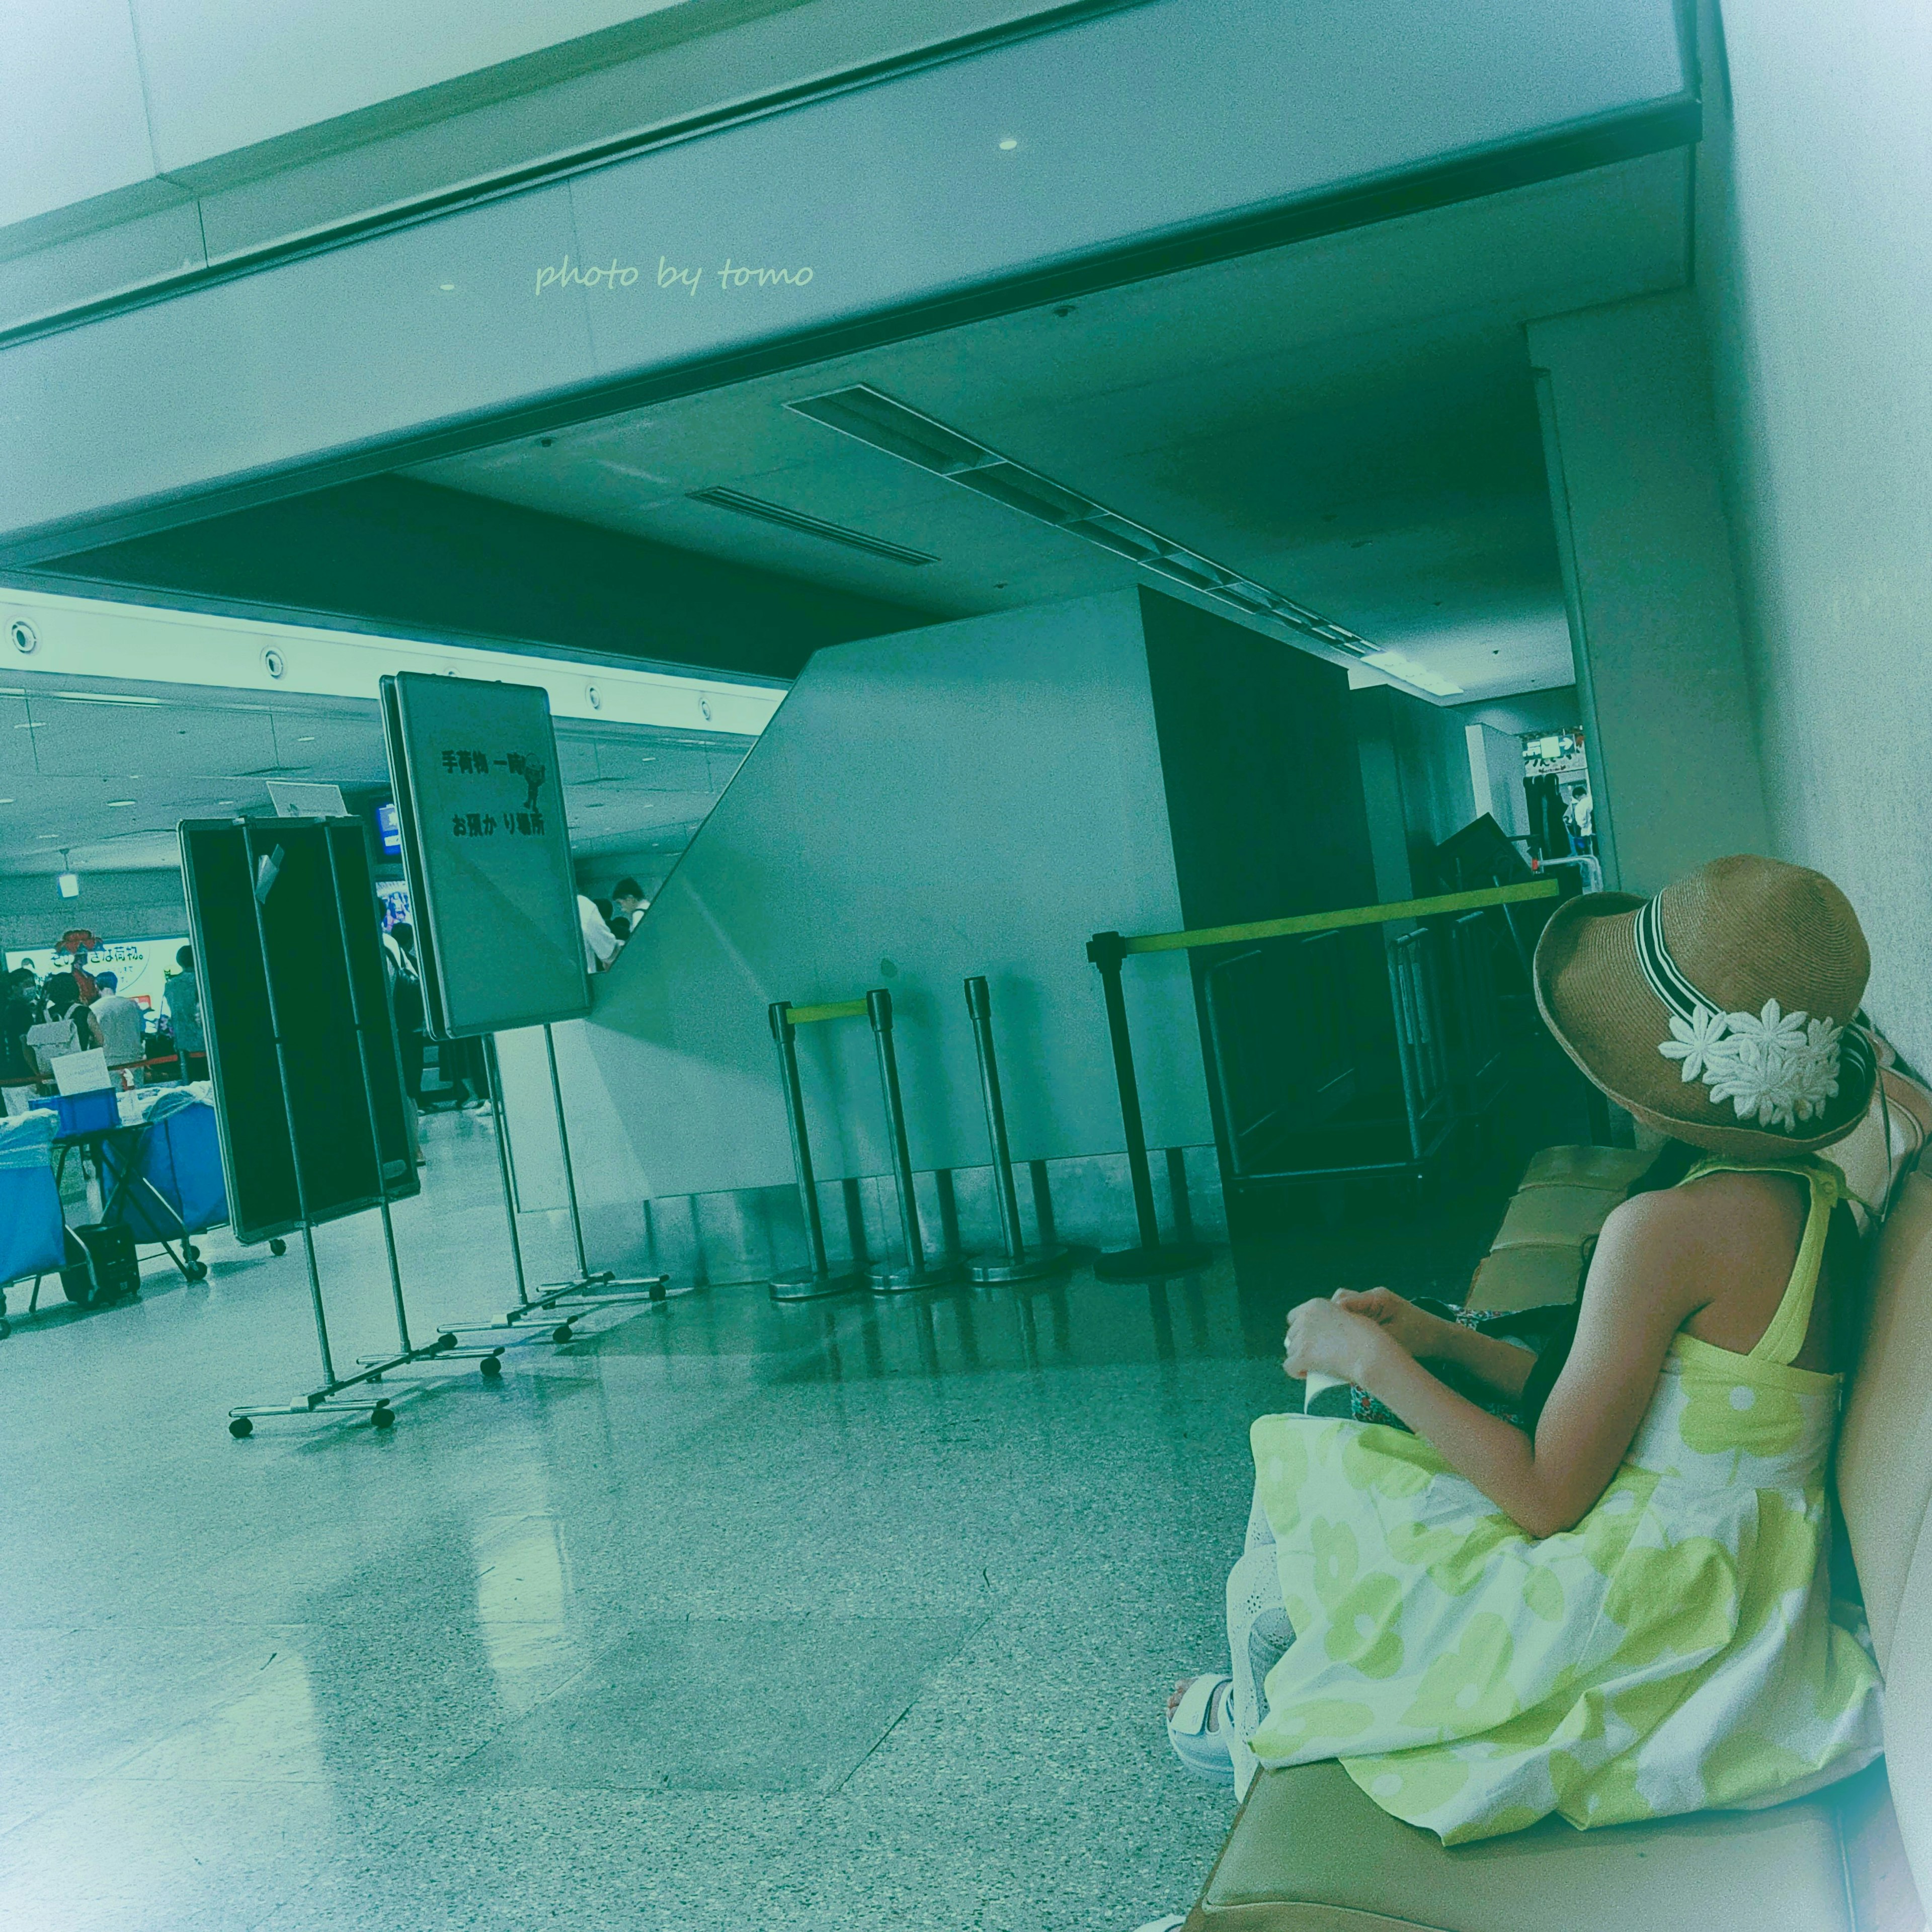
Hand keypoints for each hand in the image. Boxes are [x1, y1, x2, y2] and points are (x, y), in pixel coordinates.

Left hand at [1283, 1296, 1388, 1387]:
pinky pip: (1289, 1366)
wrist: (1371, 1353)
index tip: (1311, 1340)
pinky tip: (1307, 1374)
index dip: (1301, 1329)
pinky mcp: (1303, 1355)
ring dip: (1300, 1358)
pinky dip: (1297, 1371)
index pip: (1294, 1316)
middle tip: (1314, 1356)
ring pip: (1291, 1351)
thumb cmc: (1368, 1338)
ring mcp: (1303, 1336)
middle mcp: (1305, 1317)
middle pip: (1291, 1335)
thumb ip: (1331, 1321)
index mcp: (1316, 1304)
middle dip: (1300, 1345)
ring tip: (1314, 1366)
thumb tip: (1321, 1337)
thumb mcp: (1348, 1316)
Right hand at [1328, 1288, 1450, 1361]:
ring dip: (1339, 1322)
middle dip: (1331, 1319)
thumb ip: (1365, 1340)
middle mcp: (1373, 1295)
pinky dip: (1349, 1324)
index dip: (1331, 1318)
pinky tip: (1346, 1340)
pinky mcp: (1376, 1309)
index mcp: (1378, 1299)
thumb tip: (1339, 1347)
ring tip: (1335, 1342)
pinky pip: (1355, 1312)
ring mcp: (1374, 1301)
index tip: (1323, 1337)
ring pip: (1345, 1306)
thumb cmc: (1419, 1339)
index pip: (1344, 1301)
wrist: (1439, 1336)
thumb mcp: (1391, 1342)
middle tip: (1326, 1340)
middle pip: (1341, 1300)